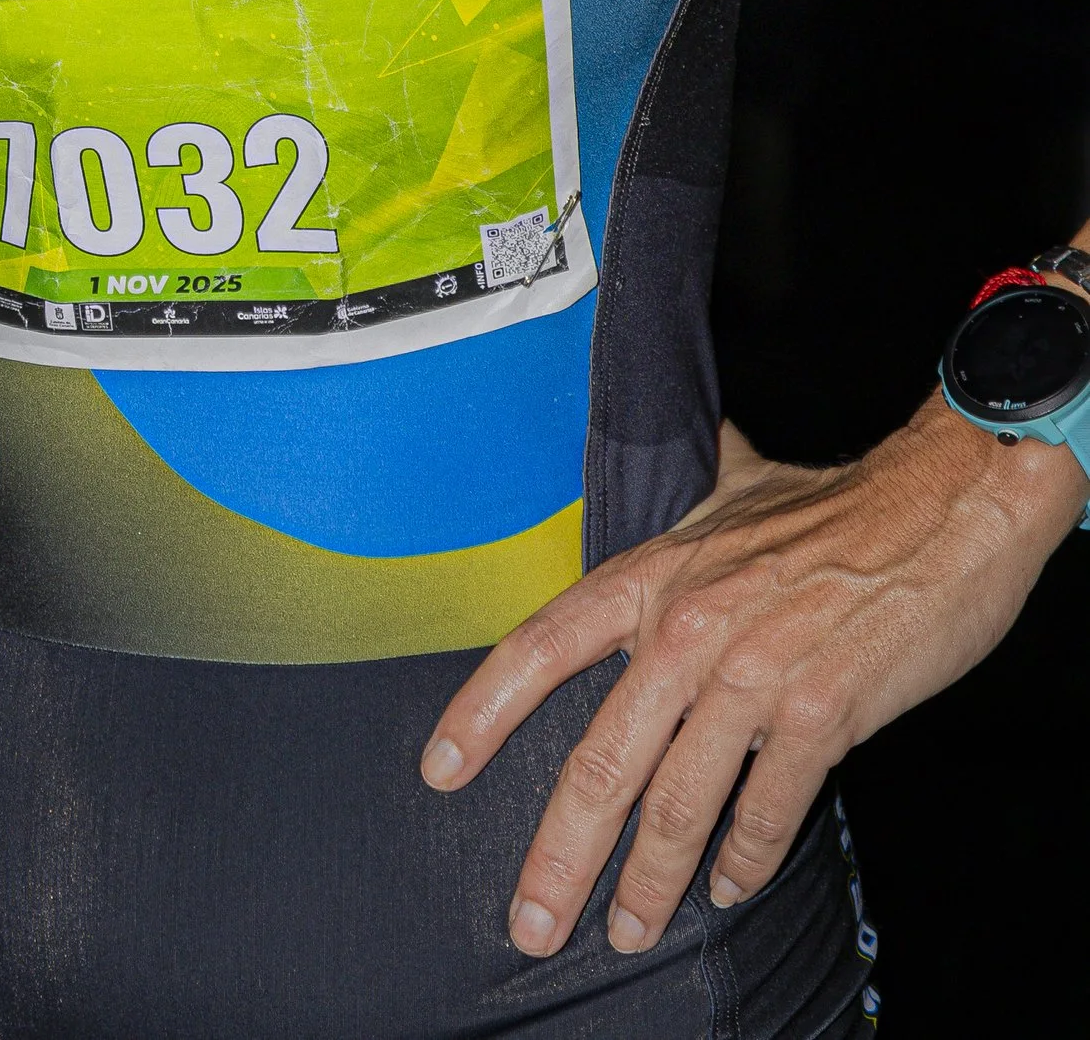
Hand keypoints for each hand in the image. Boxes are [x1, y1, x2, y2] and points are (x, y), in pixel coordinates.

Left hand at [422, 405, 1081, 958]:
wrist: (945, 507)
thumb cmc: (842, 503)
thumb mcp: (739, 490)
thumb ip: (693, 500)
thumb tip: (685, 457)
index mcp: (656, 576)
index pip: (543, 646)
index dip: (483, 709)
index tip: (440, 770)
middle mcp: (689, 628)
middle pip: (601, 759)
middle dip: (560, 853)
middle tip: (532, 919)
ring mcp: (755, 674)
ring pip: (679, 801)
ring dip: (650, 880)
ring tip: (629, 928)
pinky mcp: (822, 713)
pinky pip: (768, 809)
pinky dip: (746, 859)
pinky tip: (730, 887)